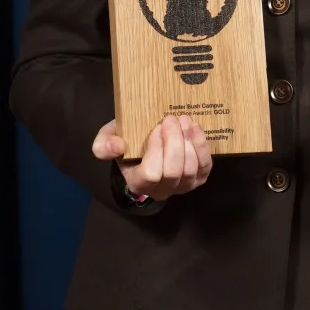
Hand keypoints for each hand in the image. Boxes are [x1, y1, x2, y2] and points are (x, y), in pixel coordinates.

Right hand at [92, 114, 212, 200]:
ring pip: (191, 169)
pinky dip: (202, 146)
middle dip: (175, 142)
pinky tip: (194, 128)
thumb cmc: (128, 145)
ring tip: (183, 120)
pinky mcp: (198, 178)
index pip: (150, 174)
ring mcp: (183, 187)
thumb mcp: (108, 141)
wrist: (145, 149)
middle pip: (173, 171)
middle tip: (171, 119)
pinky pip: (205, 166)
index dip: (156, 150)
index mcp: (138, 182)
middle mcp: (162, 190)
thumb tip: (117, 146)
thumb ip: (104, 145)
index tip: (156, 128)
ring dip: (189, 141)